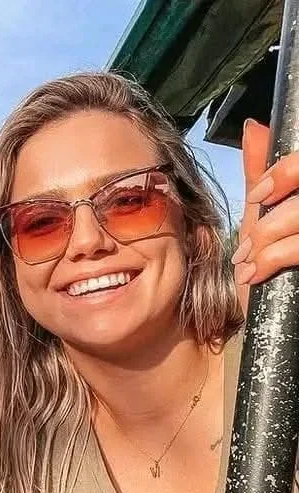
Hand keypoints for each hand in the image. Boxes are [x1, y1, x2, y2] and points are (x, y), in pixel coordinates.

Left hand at [232, 119, 298, 303]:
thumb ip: (263, 172)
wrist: (276, 321)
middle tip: (251, 244)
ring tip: (252, 263)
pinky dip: (278, 257)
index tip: (258, 197)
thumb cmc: (272, 264)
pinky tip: (259, 273)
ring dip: (272, 242)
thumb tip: (254, 127)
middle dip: (272, 219)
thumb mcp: (264, 216)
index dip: (286, 172)